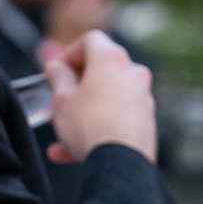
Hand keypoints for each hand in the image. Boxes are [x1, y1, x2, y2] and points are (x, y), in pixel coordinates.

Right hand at [43, 29, 156, 165]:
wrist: (120, 163)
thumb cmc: (89, 126)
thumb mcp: (61, 100)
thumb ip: (57, 78)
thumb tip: (56, 68)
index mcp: (111, 58)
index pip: (89, 40)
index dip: (69, 53)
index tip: (56, 73)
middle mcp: (132, 71)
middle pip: (100, 70)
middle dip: (76, 86)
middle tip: (58, 101)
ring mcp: (142, 96)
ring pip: (106, 99)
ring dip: (83, 112)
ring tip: (61, 134)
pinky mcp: (146, 120)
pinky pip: (116, 118)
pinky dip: (98, 128)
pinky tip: (72, 152)